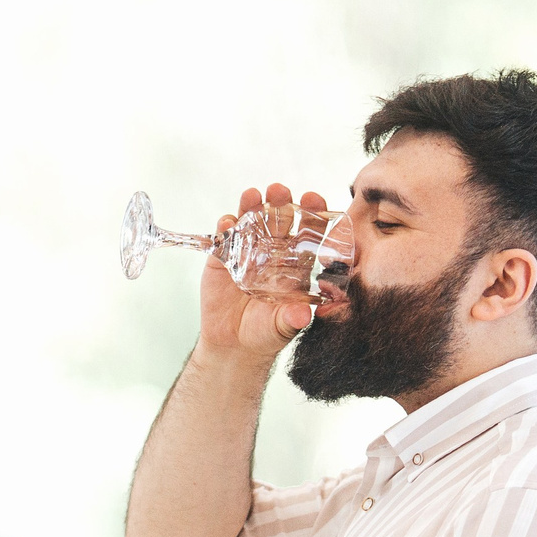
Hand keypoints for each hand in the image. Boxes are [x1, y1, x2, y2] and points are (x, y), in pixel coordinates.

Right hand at [195, 183, 326, 366]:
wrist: (233, 346)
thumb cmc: (265, 334)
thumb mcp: (282, 328)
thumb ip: (292, 320)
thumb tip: (304, 315)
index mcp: (295, 264)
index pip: (307, 233)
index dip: (312, 214)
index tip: (314, 200)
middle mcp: (272, 253)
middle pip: (279, 219)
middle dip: (281, 202)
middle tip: (280, 191)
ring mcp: (246, 253)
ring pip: (251, 222)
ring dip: (252, 205)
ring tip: (252, 195)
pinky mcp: (222, 259)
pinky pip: (223, 238)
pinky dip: (224, 227)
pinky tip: (226, 223)